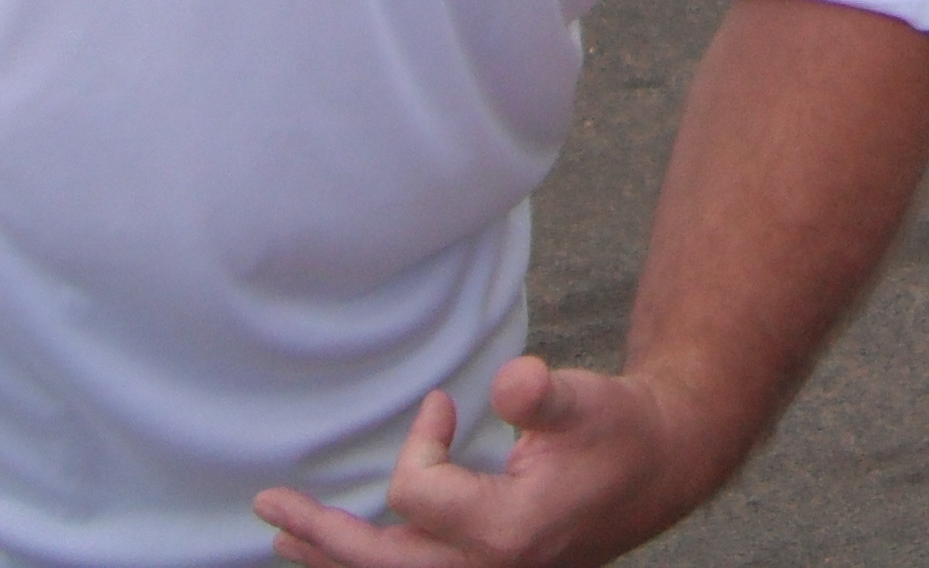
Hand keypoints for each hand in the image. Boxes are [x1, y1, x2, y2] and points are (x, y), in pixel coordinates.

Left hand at [258, 356, 714, 567]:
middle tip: (269, 507)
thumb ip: (545, 396)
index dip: (422, 440)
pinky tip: (340, 549)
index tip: (443, 403)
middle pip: (382, 565)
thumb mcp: (588, 402)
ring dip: (333, 558)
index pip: (419, 493)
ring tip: (284, 537)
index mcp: (505, 531)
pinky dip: (370, 563)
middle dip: (322, 537)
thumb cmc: (620, 432)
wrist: (659, 468)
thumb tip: (511, 380)